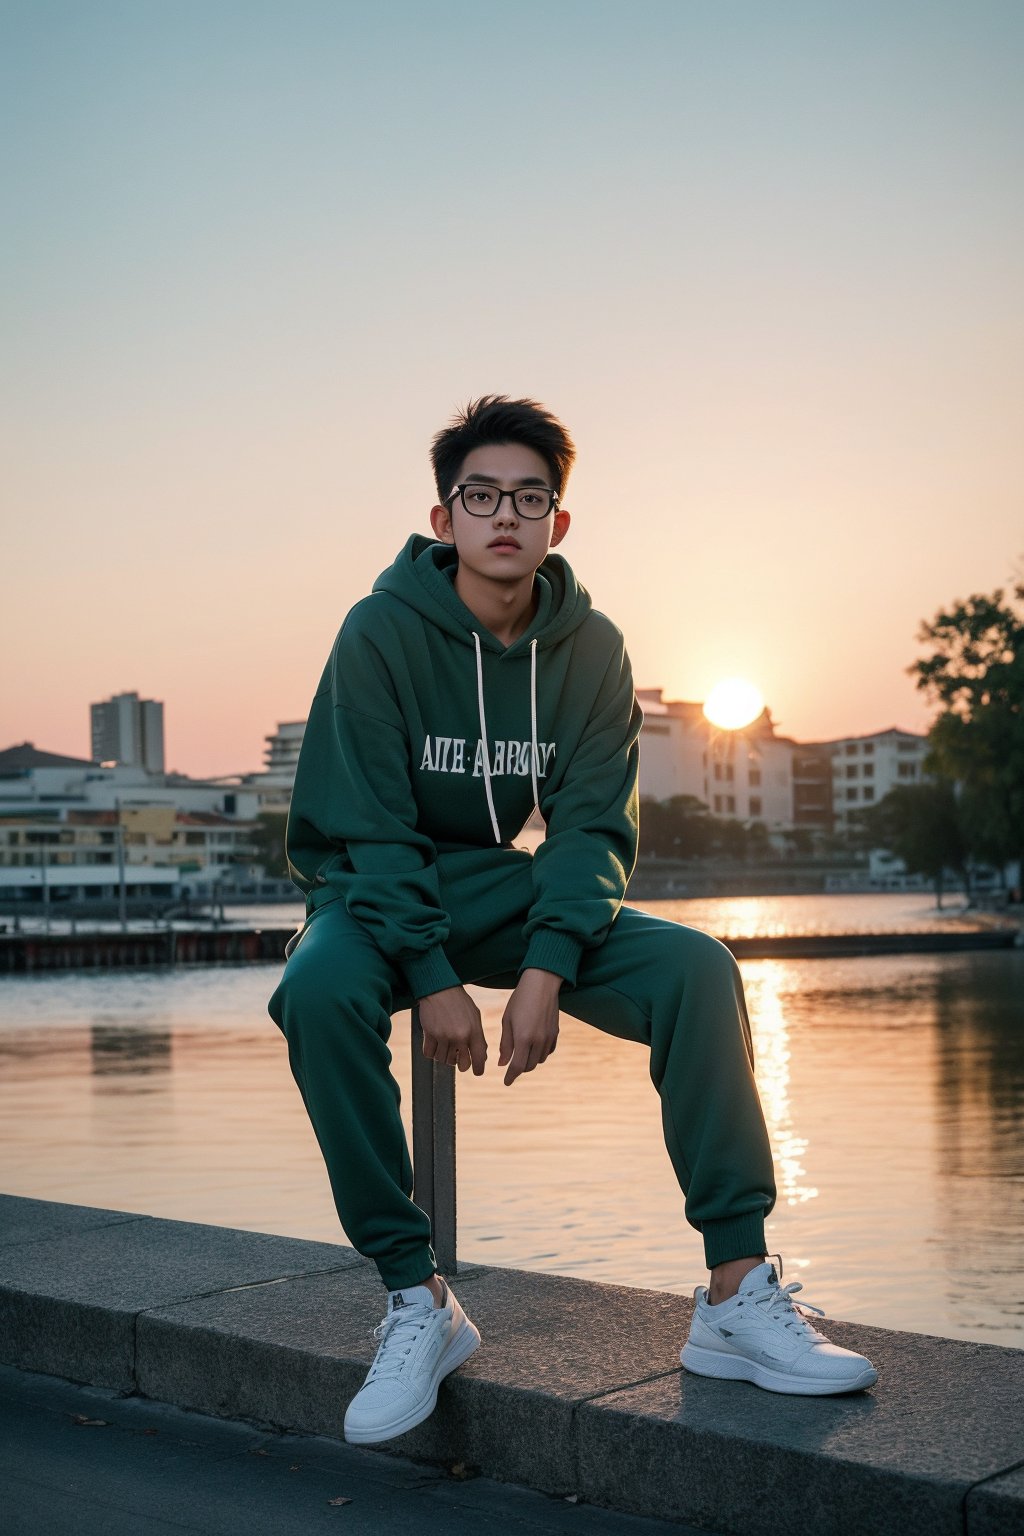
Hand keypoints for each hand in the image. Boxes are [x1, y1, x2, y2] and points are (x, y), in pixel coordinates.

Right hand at [418, 986, 487, 1075]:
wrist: (440, 989)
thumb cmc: (459, 1003)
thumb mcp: (475, 1017)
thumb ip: (479, 1037)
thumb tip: (481, 1058)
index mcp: (474, 1031)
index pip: (479, 1059)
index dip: (478, 1069)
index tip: (476, 1071)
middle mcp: (459, 1036)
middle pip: (461, 1065)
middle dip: (460, 1064)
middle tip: (457, 1057)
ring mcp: (444, 1036)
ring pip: (443, 1060)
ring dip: (444, 1056)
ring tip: (445, 1045)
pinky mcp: (429, 1034)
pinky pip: (429, 1054)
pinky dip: (431, 1052)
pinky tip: (434, 1043)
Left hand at [499, 968, 561, 1086]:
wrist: (542, 984)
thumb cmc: (520, 1000)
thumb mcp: (507, 1020)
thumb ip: (506, 1044)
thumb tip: (503, 1063)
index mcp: (523, 1038)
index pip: (518, 1066)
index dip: (511, 1076)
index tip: (506, 1082)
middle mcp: (538, 1040)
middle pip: (529, 1066)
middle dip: (520, 1069)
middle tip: (511, 1067)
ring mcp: (549, 1037)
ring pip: (539, 1060)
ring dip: (530, 1062)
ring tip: (522, 1055)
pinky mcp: (556, 1032)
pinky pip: (548, 1051)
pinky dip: (540, 1054)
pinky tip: (534, 1047)